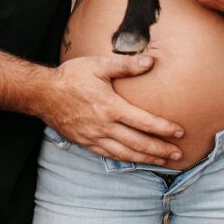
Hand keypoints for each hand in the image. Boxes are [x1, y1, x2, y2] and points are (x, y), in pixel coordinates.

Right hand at [41, 55, 183, 164]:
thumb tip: (150, 62)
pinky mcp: (86, 143)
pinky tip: (135, 160)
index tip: (180, 132)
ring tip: (163, 162)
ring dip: (147, 159)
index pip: (144, 122)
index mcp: (111, 107)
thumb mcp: (98, 65)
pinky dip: (126, 160)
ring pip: (126, 154)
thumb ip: (126, 65)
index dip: (164, 129)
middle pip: (139, 143)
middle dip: (161, 150)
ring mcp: (95, 137)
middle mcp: (105, 126)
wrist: (43, 94)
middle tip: (179, 155)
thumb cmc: (71, 77)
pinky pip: (110, 156)